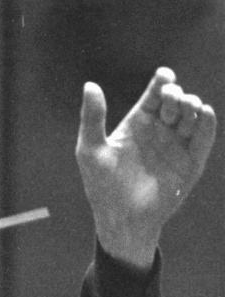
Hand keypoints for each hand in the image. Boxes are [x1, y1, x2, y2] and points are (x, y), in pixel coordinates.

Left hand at [76, 67, 216, 270]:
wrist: (122, 220)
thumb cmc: (102, 187)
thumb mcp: (90, 150)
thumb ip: (92, 118)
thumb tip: (89, 85)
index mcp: (138, 122)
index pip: (155, 94)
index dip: (162, 81)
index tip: (164, 77)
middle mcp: (160, 130)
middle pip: (176, 101)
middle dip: (177, 94)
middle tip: (170, 100)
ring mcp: (177, 145)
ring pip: (192, 115)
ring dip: (192, 105)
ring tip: (185, 107)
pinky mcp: (191, 161)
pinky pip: (203, 138)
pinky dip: (207, 124)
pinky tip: (204, 114)